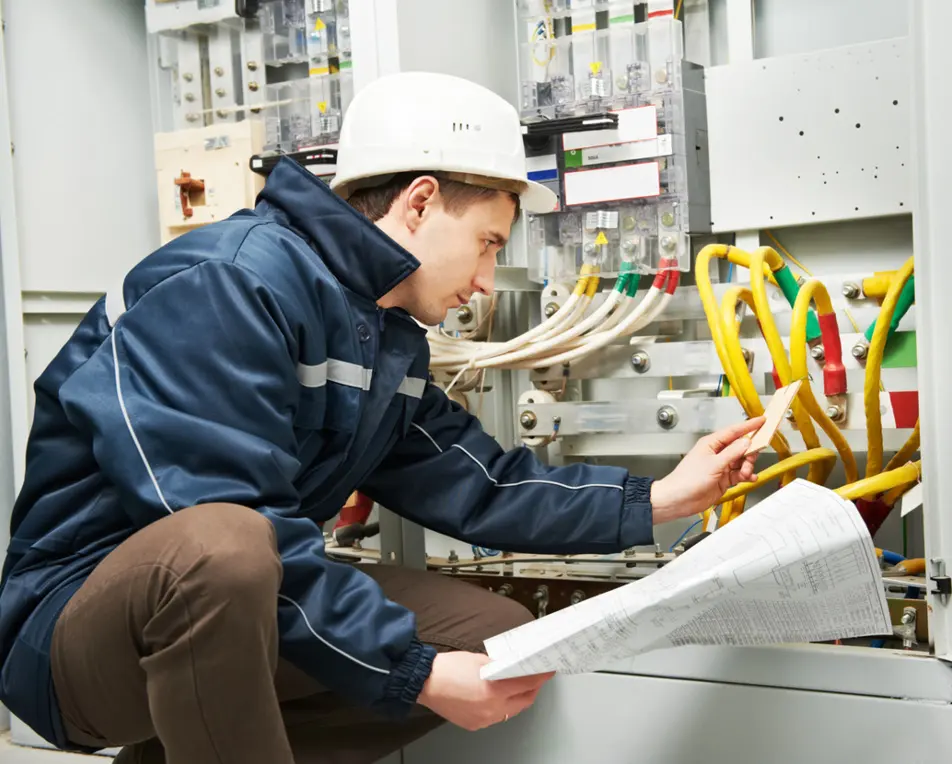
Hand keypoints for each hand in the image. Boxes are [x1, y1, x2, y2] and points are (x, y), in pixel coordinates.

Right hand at [417, 651, 554, 730]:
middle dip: (533, 690)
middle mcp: (491, 709)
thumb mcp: (480, 660)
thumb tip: (514, 667)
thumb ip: (500, 666)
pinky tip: (498, 697)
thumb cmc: (447, 668)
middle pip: (523, 702)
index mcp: (494, 691)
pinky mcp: (473, 724)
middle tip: (535, 678)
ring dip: (517, 699)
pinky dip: (501, 707)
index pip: (527, 685)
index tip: (547, 672)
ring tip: (518, 686)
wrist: (425, 682)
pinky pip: (495, 717)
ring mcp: (482, 720)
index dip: (540, 677)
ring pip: (510, 711)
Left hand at [650, 417, 765, 523]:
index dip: (749, 426)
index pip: (733, 431)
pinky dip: (746, 476)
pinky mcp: (723, 479)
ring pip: (742, 461)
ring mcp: (720, 467)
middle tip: (750, 460)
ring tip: (745, 474)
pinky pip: (739, 474)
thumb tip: (746, 442)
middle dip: (749, 453)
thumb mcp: (713, 464)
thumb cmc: (688, 480)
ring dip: (747, 467)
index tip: (762, 421)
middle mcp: (717, 453)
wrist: (679, 500)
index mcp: (711, 444)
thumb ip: (732, 453)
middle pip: (740, 447)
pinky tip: (749, 478)